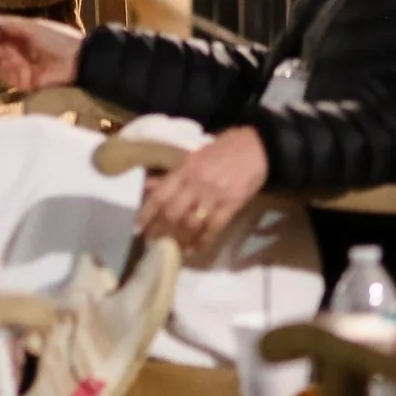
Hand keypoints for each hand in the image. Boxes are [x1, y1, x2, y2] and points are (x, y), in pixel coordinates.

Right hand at [0, 11, 83, 89]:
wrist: (77, 60)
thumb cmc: (57, 38)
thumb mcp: (30, 26)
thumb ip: (6, 22)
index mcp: (17, 33)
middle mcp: (14, 49)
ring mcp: (17, 66)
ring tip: (8, 53)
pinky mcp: (21, 81)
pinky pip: (4, 76)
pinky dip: (4, 69)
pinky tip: (13, 63)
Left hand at [137, 127, 268, 255]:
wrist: (258, 146)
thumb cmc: (223, 149)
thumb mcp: (194, 156)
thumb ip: (172, 175)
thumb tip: (149, 188)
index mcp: (186, 169)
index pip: (160, 195)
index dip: (146, 214)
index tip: (137, 228)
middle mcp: (197, 183)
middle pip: (172, 213)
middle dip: (160, 231)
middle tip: (151, 243)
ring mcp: (215, 196)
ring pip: (190, 224)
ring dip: (178, 239)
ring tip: (170, 249)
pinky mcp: (232, 205)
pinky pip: (213, 229)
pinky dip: (201, 241)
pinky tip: (192, 249)